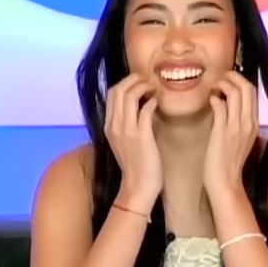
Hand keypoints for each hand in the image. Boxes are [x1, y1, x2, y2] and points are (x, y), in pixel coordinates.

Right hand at [104, 74, 161, 209]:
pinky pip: (145, 110)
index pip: (111, 94)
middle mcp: (114, 125)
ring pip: (129, 95)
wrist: (138, 187)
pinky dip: (152, 101)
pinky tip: (159, 103)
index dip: (126, 82)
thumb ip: (128, 125)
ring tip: (154, 89)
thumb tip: (140, 108)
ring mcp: (126, 130)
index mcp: (109, 126)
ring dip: (144, 87)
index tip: (141, 82)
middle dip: (134, 79)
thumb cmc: (137, 165)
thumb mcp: (125, 142)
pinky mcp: (141, 136)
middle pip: (117, 90)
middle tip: (149, 80)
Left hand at [204, 71, 258, 195]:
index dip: (240, 80)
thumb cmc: (229, 163)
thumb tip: (228, 106)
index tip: (228, 80)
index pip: (253, 92)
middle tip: (220, 77)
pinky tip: (209, 99)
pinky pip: (220, 105)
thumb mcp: (241, 140)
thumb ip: (238, 123)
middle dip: (232, 76)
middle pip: (247, 87)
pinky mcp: (223, 131)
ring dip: (222, 84)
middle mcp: (249, 122)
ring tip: (213, 86)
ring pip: (235, 92)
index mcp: (254, 124)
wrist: (225, 182)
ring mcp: (237, 126)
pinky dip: (214, 97)